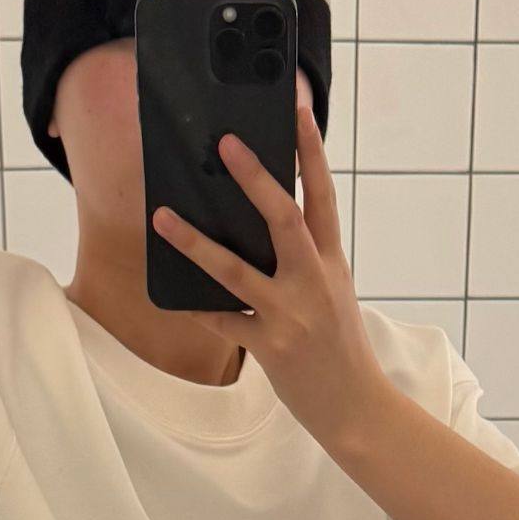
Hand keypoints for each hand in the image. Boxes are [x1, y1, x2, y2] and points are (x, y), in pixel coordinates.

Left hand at [153, 94, 390, 453]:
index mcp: (332, 262)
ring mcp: (292, 314)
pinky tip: (172, 294)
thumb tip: (258, 223)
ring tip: (162, 216)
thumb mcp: (332, 292)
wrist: (356, 407)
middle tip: (225, 143)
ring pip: (236, 269)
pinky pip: (224, 321)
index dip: (311, 152)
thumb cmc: (338, 345)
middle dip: (254, 178)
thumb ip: (305, 258)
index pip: (323, 195)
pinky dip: (197, 308)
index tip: (297, 111)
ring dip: (195, 242)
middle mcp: (314, 281)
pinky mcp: (271, 347)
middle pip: (284, 218)